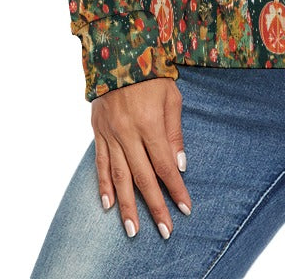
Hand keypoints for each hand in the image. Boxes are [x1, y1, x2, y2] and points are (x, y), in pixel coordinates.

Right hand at [91, 78, 192, 239]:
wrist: (119, 53)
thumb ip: (174, 132)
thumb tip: (179, 165)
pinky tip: (108, 205)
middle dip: (155, 206)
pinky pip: (100, 163)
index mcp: (149, 124)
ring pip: (119, 176)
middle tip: (165, 231)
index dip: (175, 188)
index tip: (185, 208)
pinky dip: (103, 185)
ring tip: (133, 229)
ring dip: (127, 206)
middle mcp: (128, 132)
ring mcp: (110, 134)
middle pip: (142, 177)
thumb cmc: (152, 74)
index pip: (164, 165)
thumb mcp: (172, 97)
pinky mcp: (98, 132)